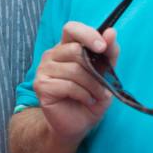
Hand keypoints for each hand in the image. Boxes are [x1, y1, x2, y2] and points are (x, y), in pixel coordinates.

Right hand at [31, 21, 119, 141]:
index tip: (102, 47)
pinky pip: (68, 85)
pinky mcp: (41, 86)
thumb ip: (109, 53)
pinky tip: (86, 100)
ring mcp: (43, 70)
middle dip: (95, 70)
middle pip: (75, 50)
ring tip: (97, 95)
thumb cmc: (91, 97)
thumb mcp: (106, 74)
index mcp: (66, 47)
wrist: (77, 124)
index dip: (87, 34)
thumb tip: (111, 32)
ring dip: (92, 85)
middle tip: (104, 84)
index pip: (72, 28)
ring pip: (74, 70)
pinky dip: (83, 94)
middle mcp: (52, 55)